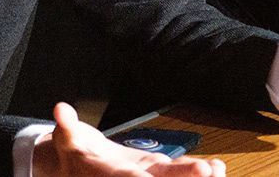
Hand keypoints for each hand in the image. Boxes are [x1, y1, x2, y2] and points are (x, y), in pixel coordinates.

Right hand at [33, 103, 224, 176]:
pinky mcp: (158, 171)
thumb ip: (66, 126)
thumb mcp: (67, 140)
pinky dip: (199, 171)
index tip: (156, 174)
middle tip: (206, 171)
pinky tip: (218, 167)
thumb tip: (60, 109)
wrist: (83, 169)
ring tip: (216, 168)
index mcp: (113, 175)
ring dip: (198, 176)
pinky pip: (181, 173)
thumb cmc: (74, 155)